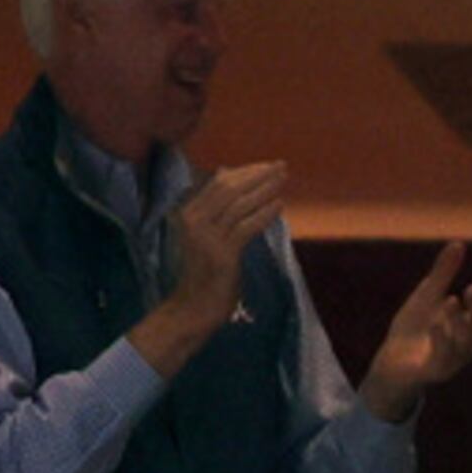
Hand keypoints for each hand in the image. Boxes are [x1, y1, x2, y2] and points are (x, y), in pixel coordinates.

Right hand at [162, 160, 287, 328]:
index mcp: (188, 213)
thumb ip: (216, 209)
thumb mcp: (206, 235)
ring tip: (283, 179)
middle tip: (281, 165)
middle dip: (257, 175)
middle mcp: (193, 220)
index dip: (244, 172)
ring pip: (239, 204)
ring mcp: (206, 236)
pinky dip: (264, 214)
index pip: (218, 183)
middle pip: (229, 188)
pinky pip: (246, 227)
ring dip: (264, 189)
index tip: (266, 166)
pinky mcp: (222, 253)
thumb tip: (226, 174)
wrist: (193, 306)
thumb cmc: (204, 273)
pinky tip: (280, 204)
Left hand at [363, 241, 471, 410]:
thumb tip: (459, 243)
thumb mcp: (428, 295)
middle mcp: (466, 345)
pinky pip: (442, 359)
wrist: (390, 360)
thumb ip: (444, 272)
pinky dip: (442, 341)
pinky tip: (436, 325)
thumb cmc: (414, 328)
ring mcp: (452, 360)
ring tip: (451, 299)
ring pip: (465, 344)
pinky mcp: (433, 371)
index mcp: (469, 328)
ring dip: (460, 322)